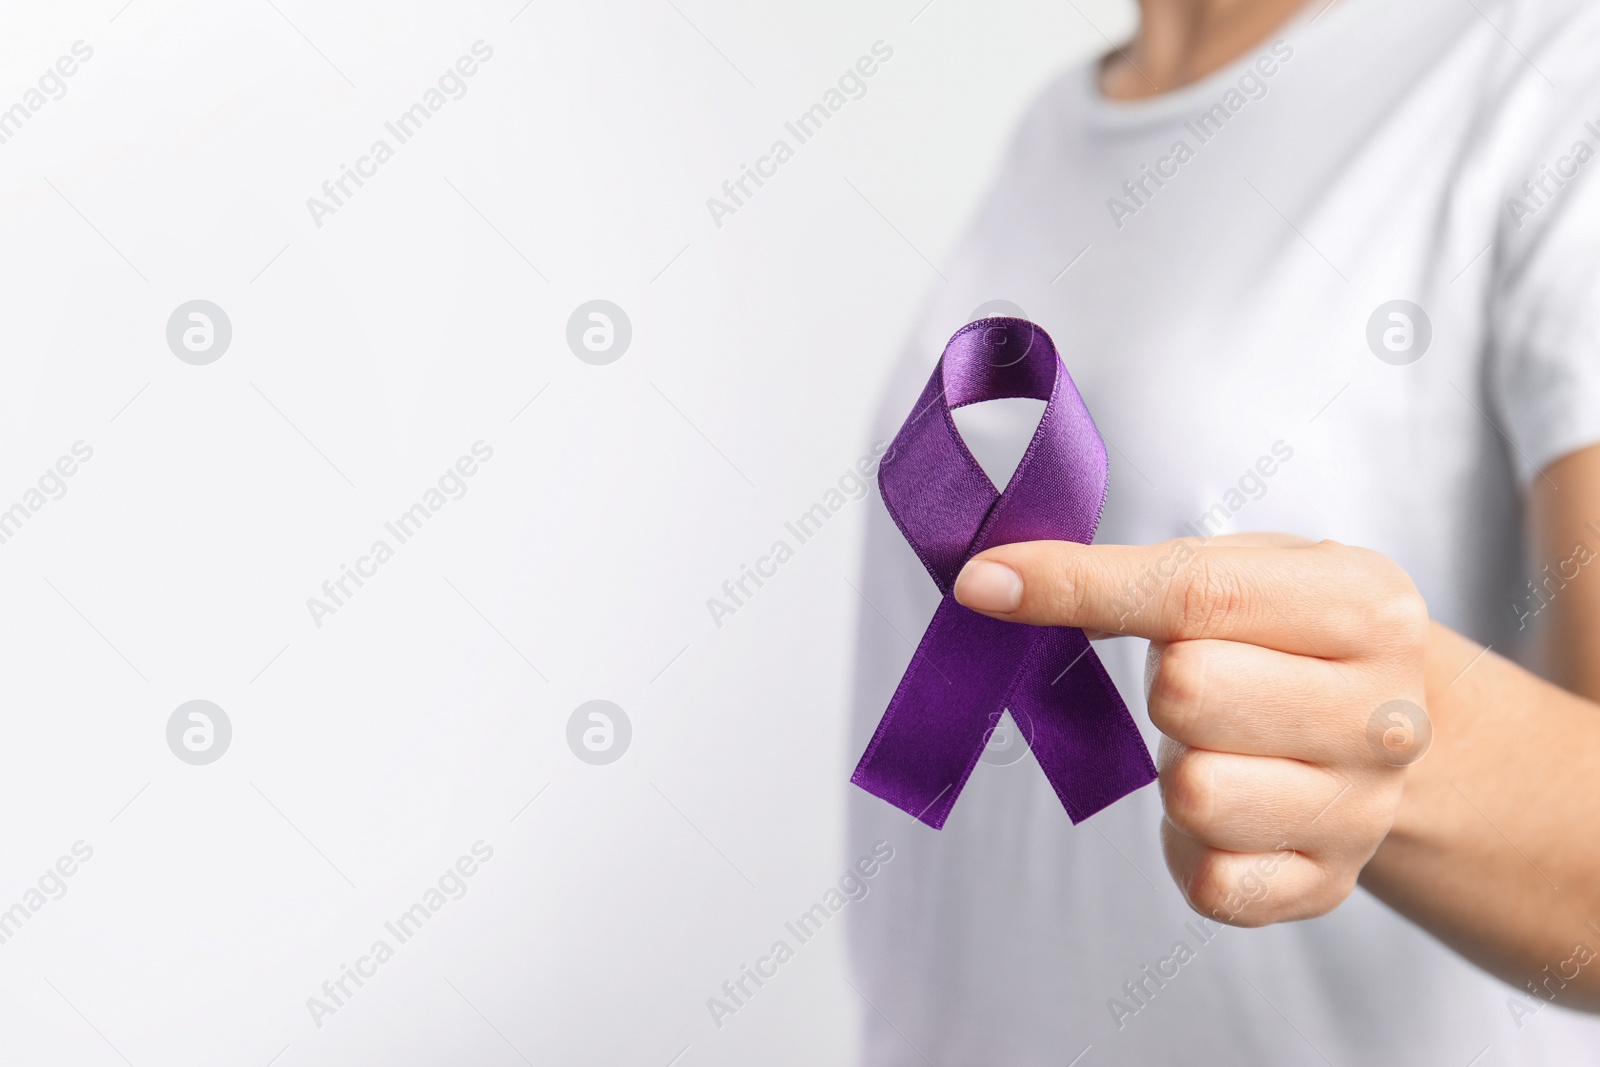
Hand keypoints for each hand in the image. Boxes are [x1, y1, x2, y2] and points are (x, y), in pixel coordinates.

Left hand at [952, 533, 1431, 925]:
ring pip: (1197, 794)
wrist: (1391, 726)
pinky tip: (1223, 809)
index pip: (1195, 592)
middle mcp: (1382, 713)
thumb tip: (995, 584)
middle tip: (1195, 682)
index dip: (1074, 585)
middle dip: (1163, 685)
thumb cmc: (1290, 636)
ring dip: (1176, 767)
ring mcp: (1363, 809)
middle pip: (1191, 695)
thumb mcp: (1239, 569)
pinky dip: (1190, 847)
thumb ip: (1127, 573)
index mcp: (1364, 605)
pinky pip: (1212, 883)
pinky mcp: (1328, 884)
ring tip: (1214, 744)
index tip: (985, 584)